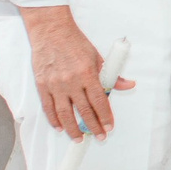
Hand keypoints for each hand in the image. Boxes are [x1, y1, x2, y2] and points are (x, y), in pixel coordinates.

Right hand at [22, 5, 131, 141]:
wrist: (51, 32)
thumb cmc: (75, 43)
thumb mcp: (97, 57)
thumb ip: (112, 75)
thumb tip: (128, 85)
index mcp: (88, 74)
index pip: (99, 101)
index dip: (105, 117)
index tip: (109, 127)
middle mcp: (71, 81)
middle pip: (83, 111)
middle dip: (93, 127)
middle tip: (99, 137)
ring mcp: (55, 85)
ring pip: (64, 114)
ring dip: (73, 129)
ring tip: (79, 138)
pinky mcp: (42, 85)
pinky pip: (48, 108)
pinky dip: (54, 120)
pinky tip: (60, 127)